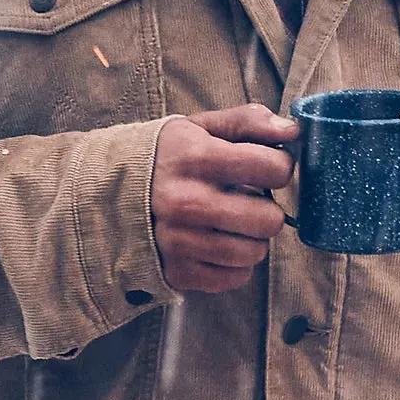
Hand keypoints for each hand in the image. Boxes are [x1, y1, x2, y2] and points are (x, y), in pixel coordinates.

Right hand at [151, 103, 298, 293]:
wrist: (106, 194)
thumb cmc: (165, 158)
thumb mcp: (199, 127)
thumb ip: (248, 122)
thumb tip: (293, 130)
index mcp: (196, 158)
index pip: (273, 168)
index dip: (278, 166)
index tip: (264, 167)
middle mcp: (187, 202)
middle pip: (269, 220)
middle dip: (267, 209)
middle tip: (248, 200)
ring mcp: (180, 241)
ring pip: (254, 252)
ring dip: (251, 238)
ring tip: (232, 223)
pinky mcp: (177, 271)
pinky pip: (234, 278)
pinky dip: (234, 264)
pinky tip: (218, 244)